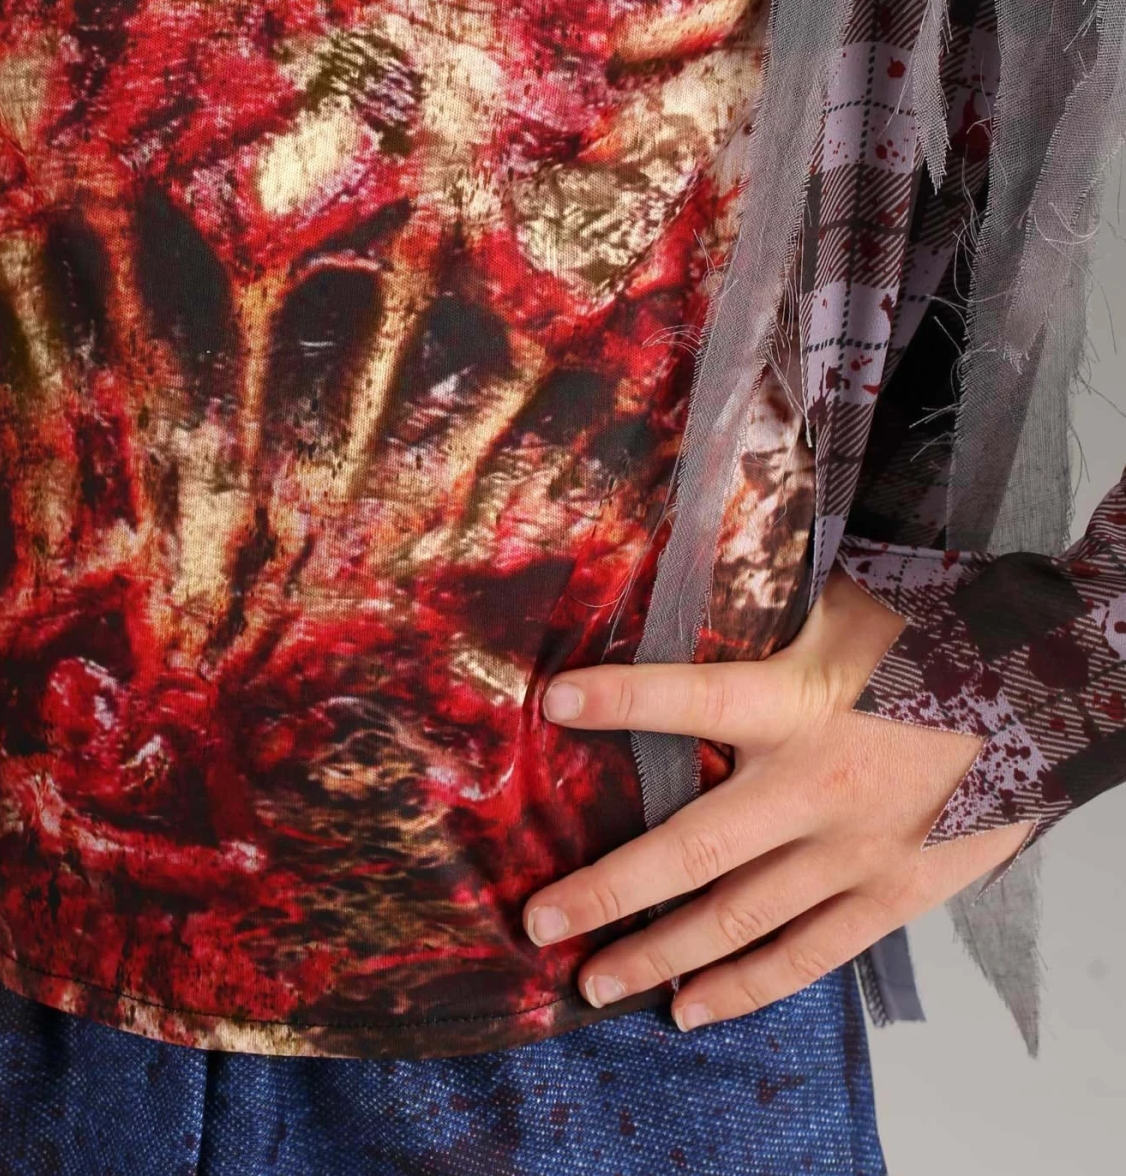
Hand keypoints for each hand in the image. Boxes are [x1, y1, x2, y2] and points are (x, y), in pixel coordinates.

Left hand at [524, 569, 1031, 1028]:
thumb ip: (768, 611)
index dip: (622, 700)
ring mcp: (856, 852)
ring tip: (593, 983)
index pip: (693, 699)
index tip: (554, 701)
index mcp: (799, 702)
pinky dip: (748, 986)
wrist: (1044, 695)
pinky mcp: (894, 894)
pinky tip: (691, 1009)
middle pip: (698, 850)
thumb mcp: (844, 605)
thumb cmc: (934, 640)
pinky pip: (811, 953)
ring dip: (662, 955)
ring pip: (743, 919)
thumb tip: (694, 572)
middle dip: (612, 891)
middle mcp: (816, 787)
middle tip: (539, 922)